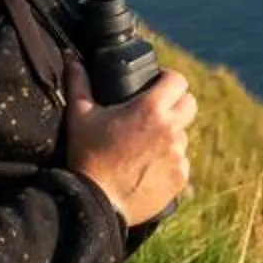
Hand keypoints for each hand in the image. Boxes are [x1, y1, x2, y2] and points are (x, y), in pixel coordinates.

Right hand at [63, 57, 196, 227]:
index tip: (157, 85)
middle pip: (190, 104)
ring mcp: (178, 155)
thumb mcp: (79, 116)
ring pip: (183, 136)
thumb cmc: (87, 156)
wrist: (96, 202)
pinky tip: (148, 168)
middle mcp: (171, 129)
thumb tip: (71, 60)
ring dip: (170, 136)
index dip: (168, 80)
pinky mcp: (180, 178)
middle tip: (156, 112)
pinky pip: (181, 163)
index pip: (179, 80)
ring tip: (146, 146)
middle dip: (176, 104)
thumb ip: (78, 83)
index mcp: (151, 109)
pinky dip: (169, 163)